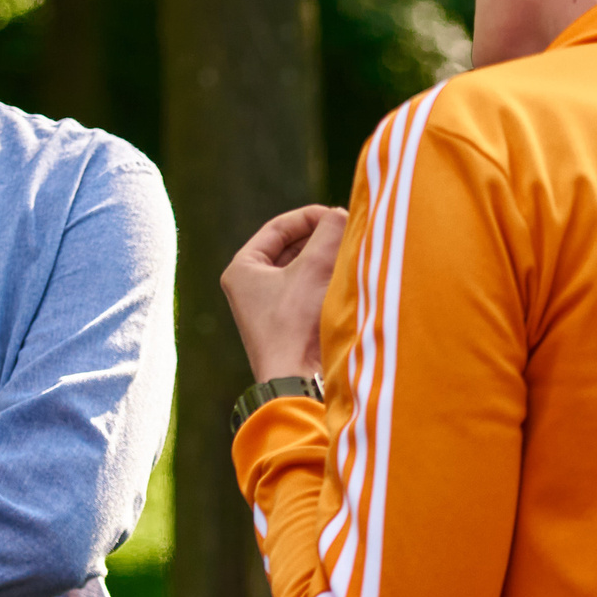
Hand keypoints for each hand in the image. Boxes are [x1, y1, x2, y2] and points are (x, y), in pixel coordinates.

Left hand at [221, 205, 348, 383]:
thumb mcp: (315, 266)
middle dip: (323, 240)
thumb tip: (343, 215)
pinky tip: (351, 283)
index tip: (340, 217)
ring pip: (305, 270)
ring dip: (330, 261)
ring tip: (353, 259)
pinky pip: (312, 292)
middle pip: (293, 248)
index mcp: (242, 269)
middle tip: (351, 238)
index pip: (279, 227)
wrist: (298, 381)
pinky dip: (330, 283)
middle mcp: (252, 287)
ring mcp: (270, 308)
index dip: (311, 217)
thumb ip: (330, 230)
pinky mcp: (290, 326)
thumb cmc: (296, 323)